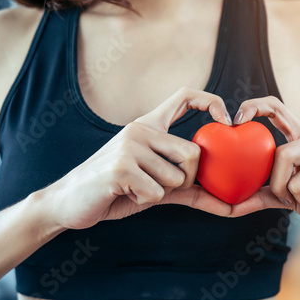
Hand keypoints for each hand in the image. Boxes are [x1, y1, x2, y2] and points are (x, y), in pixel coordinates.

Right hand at [41, 87, 235, 230]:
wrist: (70, 201)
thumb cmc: (118, 190)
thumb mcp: (156, 184)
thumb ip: (190, 188)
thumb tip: (229, 204)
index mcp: (149, 125)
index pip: (185, 96)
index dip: (211, 101)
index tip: (227, 121)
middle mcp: (140, 128)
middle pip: (193, 153)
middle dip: (185, 180)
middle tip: (161, 186)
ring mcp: (129, 145)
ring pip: (176, 177)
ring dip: (161, 193)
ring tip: (135, 187)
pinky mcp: (121, 166)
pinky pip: (157, 192)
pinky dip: (145, 201)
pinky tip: (124, 193)